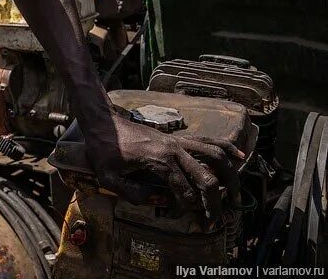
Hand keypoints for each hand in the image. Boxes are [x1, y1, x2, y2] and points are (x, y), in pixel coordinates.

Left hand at [87, 114, 243, 218]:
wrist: (103, 123)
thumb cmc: (103, 149)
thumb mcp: (108, 177)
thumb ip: (130, 194)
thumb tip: (152, 201)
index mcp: (159, 160)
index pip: (184, 192)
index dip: (183, 209)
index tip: (173, 216)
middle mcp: (175, 149)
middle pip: (206, 178)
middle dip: (213, 203)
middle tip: (211, 220)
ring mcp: (178, 141)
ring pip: (215, 156)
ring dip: (229, 176)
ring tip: (234, 196)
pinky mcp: (178, 138)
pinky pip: (208, 140)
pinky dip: (226, 148)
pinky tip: (239, 156)